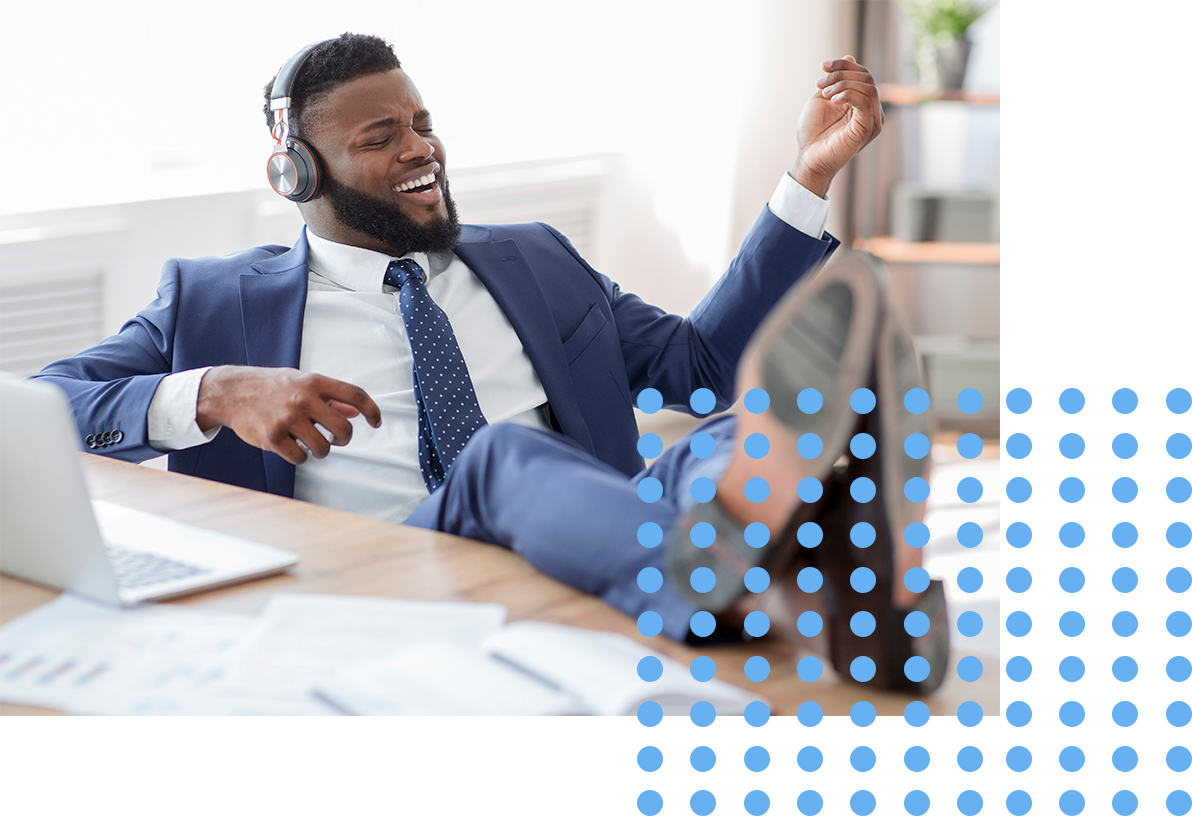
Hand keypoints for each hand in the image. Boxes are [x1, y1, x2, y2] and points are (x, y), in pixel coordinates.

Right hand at [196, 366, 381, 464]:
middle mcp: (303, 399)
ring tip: (311, 443)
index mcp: (315, 382)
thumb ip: (330, 398)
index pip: (355, 394)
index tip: (377, 422)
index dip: (372, 410)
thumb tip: (356, 412)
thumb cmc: (272, 387)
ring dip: (321, 451)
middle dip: (344, 440)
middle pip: (344, 430)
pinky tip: (293, 447)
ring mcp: (288, 419)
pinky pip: (300, 458)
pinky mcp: (273, 437)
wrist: (232, 392)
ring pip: (323, 448)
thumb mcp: (302, 383)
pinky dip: (301, 457)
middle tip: (336, 440)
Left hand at [790, 56, 883, 197]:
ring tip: (824, 93)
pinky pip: (865, 102)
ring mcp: (873, 120)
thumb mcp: (823, 97)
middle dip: (841, 74)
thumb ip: (837, 79)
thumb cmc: (813, 132)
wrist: (808, 157)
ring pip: (868, 87)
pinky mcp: (868, 129)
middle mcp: (872, 111)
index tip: (823, 66)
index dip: (844, 65)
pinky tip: (833, 101)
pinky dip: (848, 95)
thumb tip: (849, 55)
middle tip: (819, 84)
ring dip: (842, 84)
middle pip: (867, 77)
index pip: (862, 74)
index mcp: (863, 103)